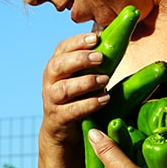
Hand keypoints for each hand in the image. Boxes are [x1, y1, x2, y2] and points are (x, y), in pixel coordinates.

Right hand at [39, 33, 111, 147]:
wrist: (61, 128)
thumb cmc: (77, 95)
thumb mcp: (81, 75)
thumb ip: (93, 61)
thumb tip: (116, 39)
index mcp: (56, 65)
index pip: (62, 48)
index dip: (77, 42)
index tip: (95, 38)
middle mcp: (50, 80)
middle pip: (58, 65)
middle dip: (79, 59)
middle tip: (100, 58)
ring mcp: (52, 100)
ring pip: (63, 88)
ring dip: (85, 82)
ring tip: (105, 80)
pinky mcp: (58, 118)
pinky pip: (71, 110)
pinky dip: (89, 104)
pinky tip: (104, 99)